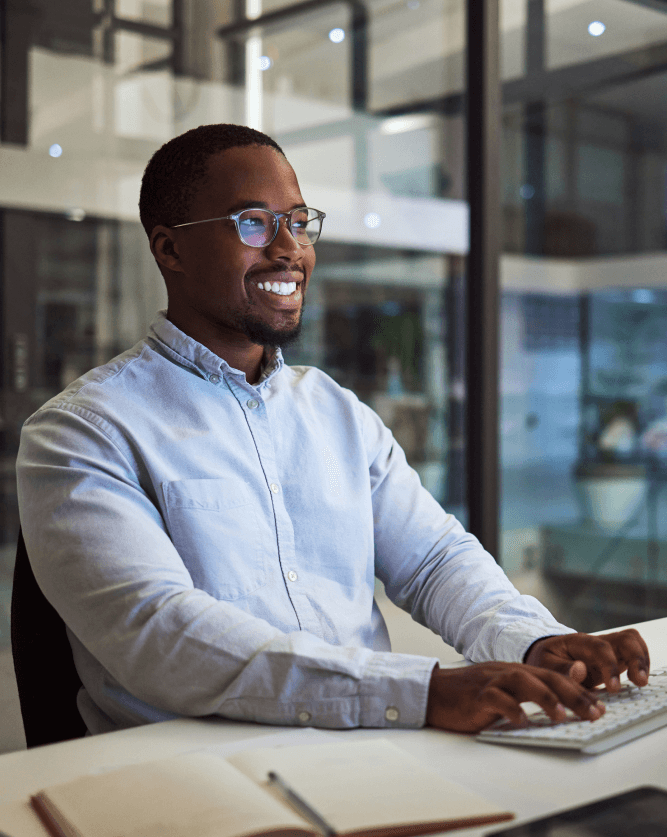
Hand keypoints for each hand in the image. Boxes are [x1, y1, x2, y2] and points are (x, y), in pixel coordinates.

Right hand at [426, 662, 604, 733]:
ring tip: (561, 716)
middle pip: (545, 677)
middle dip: (572, 694)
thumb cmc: (470, 696)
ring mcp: (491, 682)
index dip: (578, 691)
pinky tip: (521, 721)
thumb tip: (559, 706)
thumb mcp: (504, 692)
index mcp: (516, 672)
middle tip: (594, 713)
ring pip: (522, 682)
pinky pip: (495, 699)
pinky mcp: (476, 695)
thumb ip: (528, 694)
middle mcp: (507, 673)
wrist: (434, 691)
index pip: (554, 677)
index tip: (599, 707)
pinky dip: (510, 709)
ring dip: (544, 698)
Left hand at [524, 630, 649, 692]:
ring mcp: (608, 649)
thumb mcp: (544, 663)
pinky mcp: (614, 659)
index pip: (600, 648)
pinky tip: (639, 679)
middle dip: (636, 658)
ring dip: (642, 660)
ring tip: (642, 682)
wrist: (546, 655)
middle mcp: (597, 642)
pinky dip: (641, 664)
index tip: (614, 687)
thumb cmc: (546, 659)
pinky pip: (633, 654)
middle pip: (625, 638)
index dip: (610, 666)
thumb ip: (561, 668)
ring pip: (632, 643)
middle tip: (639, 681)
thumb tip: (580, 671)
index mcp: (578, 642)